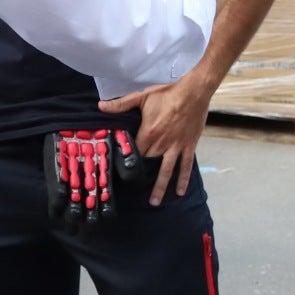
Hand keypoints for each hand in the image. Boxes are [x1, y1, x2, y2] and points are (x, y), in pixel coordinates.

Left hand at [100, 77, 212, 204]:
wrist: (194, 92)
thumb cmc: (167, 93)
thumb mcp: (142, 97)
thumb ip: (121, 104)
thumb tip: (100, 106)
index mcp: (149, 133)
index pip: (135, 152)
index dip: (128, 162)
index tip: (121, 172)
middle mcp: (162, 144)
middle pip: (148, 163)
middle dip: (141, 176)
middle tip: (132, 192)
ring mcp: (176, 147)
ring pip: (166, 171)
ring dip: (160, 187)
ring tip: (154, 202)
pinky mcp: (188, 146)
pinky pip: (185, 166)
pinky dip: (183, 179)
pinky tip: (179, 192)